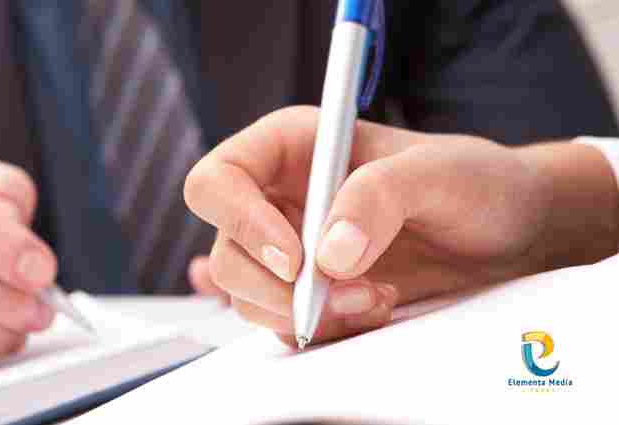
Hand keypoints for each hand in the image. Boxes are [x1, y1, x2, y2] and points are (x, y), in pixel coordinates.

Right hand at [185, 106, 554, 345]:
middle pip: (227, 251)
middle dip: (278, 286)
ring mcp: (291, 249)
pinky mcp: (310, 290)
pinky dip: (321, 330)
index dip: (240, 221)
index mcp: (292, 148)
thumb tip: (328, 254)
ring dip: (304, 312)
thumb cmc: (473, 182)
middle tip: (343, 291)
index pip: (219, 180)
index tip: (294, 258)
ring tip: (373, 297)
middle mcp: (280, 198)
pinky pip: (282, 323)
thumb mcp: (437, 173)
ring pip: (247, 295)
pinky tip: (371, 306)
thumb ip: (380, 196)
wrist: (505, 233)